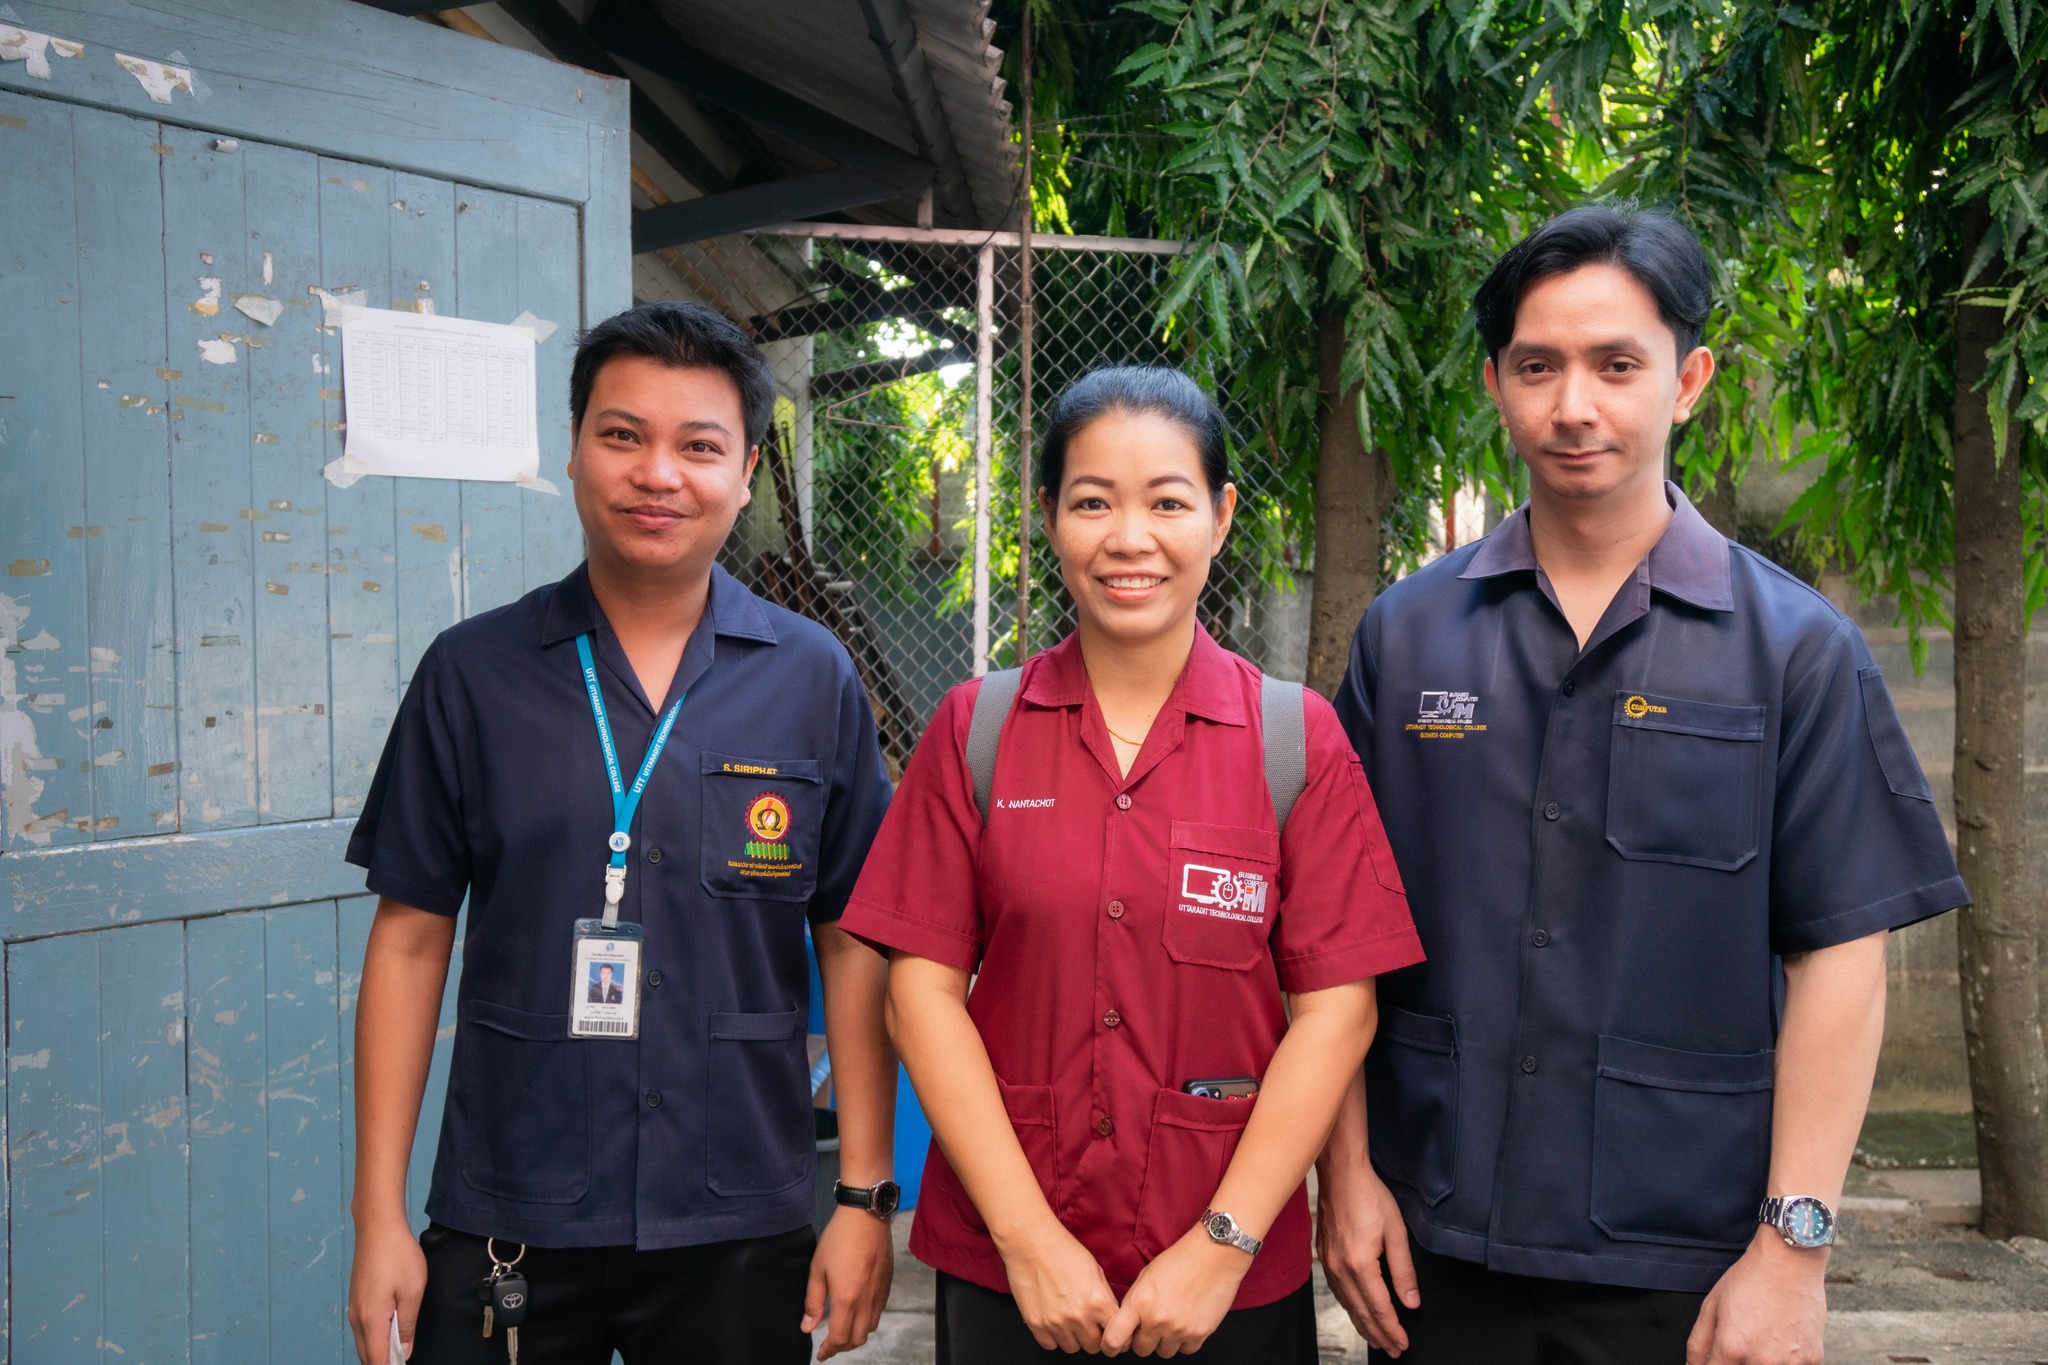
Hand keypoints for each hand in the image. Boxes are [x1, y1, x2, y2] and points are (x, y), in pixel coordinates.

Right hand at [346, 1212, 425, 1364]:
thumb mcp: (412, 1291)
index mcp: (371, 1319)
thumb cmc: (397, 1255)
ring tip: (399, 1351)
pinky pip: (364, 1329)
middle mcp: (357, 1318)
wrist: (378, 1227)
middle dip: (383, 1362)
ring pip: (364, 1342)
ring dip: (379, 1351)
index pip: (376, 1359)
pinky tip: (390, 1333)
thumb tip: (403, 1351)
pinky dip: (375, 1338)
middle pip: (366, 1355)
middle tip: (403, 1359)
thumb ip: (407, 1325)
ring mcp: (355, 1308)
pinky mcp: (357, 1299)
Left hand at [803, 1206, 895, 1359]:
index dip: (829, 1350)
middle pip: (857, 1339)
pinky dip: (867, 1320)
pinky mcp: (887, 1284)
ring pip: (870, 1327)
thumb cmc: (838, 1239)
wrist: (866, 1215)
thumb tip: (807, 1327)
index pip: (839, 1338)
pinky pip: (879, 1312)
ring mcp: (879, 1292)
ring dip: (856, 1335)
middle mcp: (866, 1300)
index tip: (821, 1353)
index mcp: (846, 1298)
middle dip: (843, 1346)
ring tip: (843, 1329)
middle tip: (829, 1344)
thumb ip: (813, 1301)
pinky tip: (857, 1310)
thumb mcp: (817, 1269)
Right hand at [994, 1213, 1121, 1352]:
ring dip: (1074, 1338)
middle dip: (1094, 1337)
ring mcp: (1056, 1322)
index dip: (1115, 1333)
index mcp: (1098, 1302)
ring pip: (1073, 1348)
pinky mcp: (1036, 1324)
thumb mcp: (1096, 1271)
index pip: (1116, 1336)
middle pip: (1094, 1346)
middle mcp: (1078, 1316)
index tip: (1110, 1331)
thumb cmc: (1064, 1251)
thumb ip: (1105, 1298)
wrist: (1032, 1242)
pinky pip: (1050, 1345)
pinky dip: (1053, 1337)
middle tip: (1089, 1324)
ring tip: (1069, 1320)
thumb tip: (1111, 1317)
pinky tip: (1054, 1321)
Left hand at [1101, 1226, 1250, 1356]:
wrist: (1213, 1255)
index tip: (1113, 1346)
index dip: (1110, 1346)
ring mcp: (1179, 1329)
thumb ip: (1134, 1303)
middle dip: (1143, 1340)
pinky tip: (1187, 1322)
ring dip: (1165, 1341)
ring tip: (1172, 1320)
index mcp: (1139, 1303)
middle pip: (1141, 1350)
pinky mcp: (1199, 1334)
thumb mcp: (1146, 1276)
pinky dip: (1185, 1341)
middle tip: (1152, 1324)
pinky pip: (1185, 1350)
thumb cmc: (1179, 1260)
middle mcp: (1157, 1320)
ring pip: (1164, 1352)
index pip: (1114, 1339)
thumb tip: (1127, 1325)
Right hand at [1316, 1162, 1418, 1355]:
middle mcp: (1340, 1268)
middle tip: (1392, 1349)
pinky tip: (1356, 1310)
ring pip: (1347, 1305)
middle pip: (1361, 1313)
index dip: (1392, 1329)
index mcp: (1360, 1264)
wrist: (1340, 1173)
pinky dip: (1349, 1308)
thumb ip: (1404, 1269)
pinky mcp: (1324, 1256)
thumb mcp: (1396, 1231)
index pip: (1379, 1308)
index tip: (1402, 1343)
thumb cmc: (1368, 1196)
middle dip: (1378, 1335)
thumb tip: (1411, 1300)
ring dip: (1363, 1325)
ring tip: (1376, 1338)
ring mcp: (1328, 1263)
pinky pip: (1337, 1291)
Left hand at [1686, 1227, 1827, 1364]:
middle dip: (1739, 1361)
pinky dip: (1787, 1359)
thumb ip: (1698, 1342)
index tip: (1719, 1356)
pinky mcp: (1813, 1359)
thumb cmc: (1751, 1279)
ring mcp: (1790, 1362)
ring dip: (1763, 1361)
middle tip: (1745, 1338)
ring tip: (1765, 1336)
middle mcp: (1762, 1360)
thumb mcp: (1712, 1305)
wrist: (1790, 1261)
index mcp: (1732, 1346)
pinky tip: (1783, 1338)